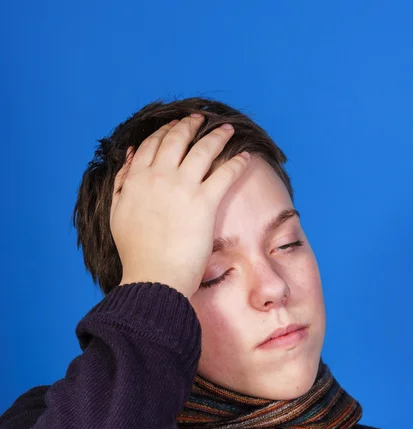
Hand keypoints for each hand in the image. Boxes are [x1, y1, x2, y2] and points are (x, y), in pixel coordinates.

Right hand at [110, 114, 249, 298]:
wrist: (153, 276)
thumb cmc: (136, 253)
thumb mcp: (117, 214)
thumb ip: (121, 183)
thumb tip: (128, 158)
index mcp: (136, 179)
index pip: (151, 145)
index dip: (164, 131)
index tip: (174, 126)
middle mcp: (159, 176)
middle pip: (176, 139)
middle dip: (190, 125)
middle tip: (200, 119)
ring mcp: (183, 187)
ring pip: (203, 149)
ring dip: (217, 135)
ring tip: (227, 129)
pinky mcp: (204, 202)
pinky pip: (225, 173)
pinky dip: (237, 162)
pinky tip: (245, 157)